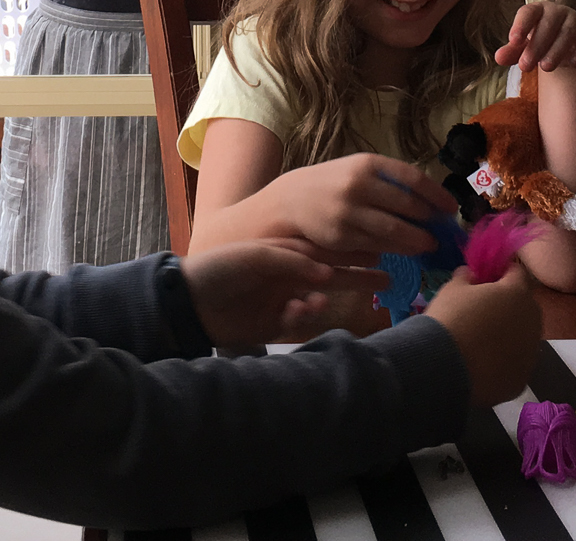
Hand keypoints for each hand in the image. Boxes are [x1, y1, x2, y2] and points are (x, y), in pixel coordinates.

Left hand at [180, 241, 388, 347]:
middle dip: (358, 278)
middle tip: (387, 280)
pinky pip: (299, 322)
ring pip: (317, 301)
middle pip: (331, 275)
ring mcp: (283, 301)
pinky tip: (295, 311)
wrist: (188, 302)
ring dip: (325, 301)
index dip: (351, 249)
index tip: (378, 249)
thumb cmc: (218, 268)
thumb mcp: (255, 255)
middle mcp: (288, 276)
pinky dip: (301, 316)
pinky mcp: (275, 326)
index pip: (325, 249)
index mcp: (285, 253)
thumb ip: (291, 261)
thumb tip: (328, 274)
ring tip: (323, 301)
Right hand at [261, 153, 457, 258]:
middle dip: (429, 222)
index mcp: (367, 164)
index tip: (451, 208)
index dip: (436, 194)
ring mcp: (349, 213)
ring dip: (417, 241)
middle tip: (441, 231)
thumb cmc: (332, 184)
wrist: (290, 201)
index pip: (413, 177)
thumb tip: (429, 204)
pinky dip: (394, 251)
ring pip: (395, 232)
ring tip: (428, 245)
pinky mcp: (341, 237)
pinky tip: (403, 251)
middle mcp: (359, 186)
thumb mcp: (357, 170)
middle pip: (408, 207)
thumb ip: (388, 182)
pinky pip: (376, 247)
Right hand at [423, 261, 541, 406]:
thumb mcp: (452, 289)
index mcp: (517, 293)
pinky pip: (514, 365)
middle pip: (524, 307)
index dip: (501, 272)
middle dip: (508, 305)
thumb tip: (471, 275)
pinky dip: (502, 362)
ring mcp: (529, 354)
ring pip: (522, 338)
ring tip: (479, 342)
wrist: (443, 367)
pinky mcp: (521, 380)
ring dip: (507, 335)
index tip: (485, 277)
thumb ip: (466, 277)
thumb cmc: (449, 319)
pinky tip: (480, 364)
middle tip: (481, 310)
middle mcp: (532, 322)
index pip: (517, 273)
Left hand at [494, 2, 575, 71]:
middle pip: (548, 24)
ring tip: (545, 68)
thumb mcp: (523, 47)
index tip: (513, 41)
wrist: (567, 44)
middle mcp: (558, 10)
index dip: (520, 25)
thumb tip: (498, 58)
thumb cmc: (539, 41)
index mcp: (537, 9)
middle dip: (536, 46)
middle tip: (525, 66)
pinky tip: (570, 64)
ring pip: (567, 32)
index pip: (528, 13)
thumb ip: (512, 51)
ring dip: (556, 51)